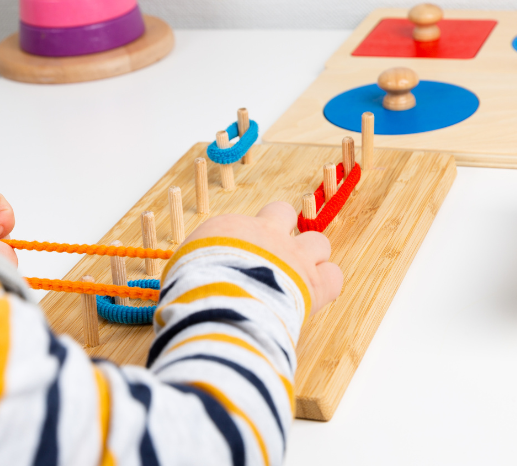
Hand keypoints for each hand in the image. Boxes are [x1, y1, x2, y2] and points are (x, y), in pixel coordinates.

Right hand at [182, 201, 341, 315]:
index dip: (244, 241)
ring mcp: (294, 256)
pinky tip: (315, 294)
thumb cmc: (193, 289)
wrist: (222, 303)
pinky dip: (327, 283)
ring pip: (318, 241)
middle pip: (284, 213)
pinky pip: (335, 275)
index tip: (240, 259)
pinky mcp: (315, 283)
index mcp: (230, 228)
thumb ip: (197, 267)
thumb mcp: (182, 270)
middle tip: (275, 256)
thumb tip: (191, 279)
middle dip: (283, 231)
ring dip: (311, 256)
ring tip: (298, 276)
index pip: (243, 224)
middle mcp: (266, 234)